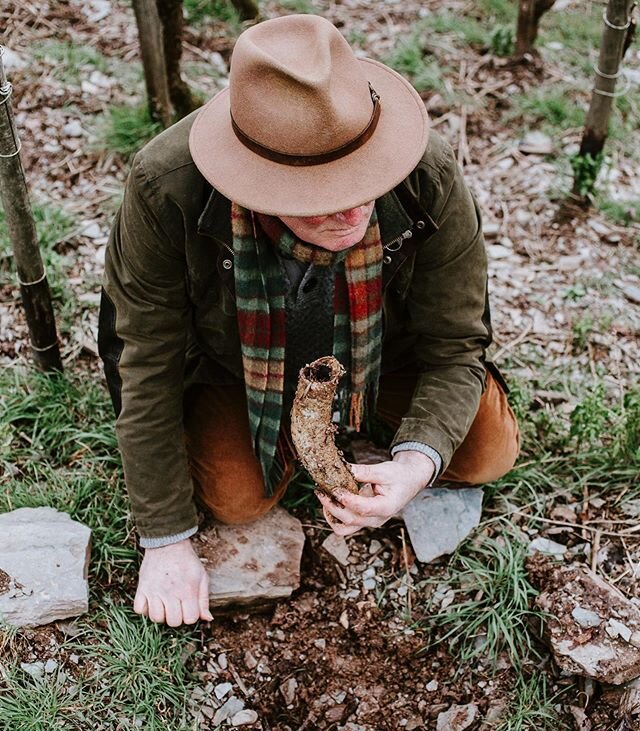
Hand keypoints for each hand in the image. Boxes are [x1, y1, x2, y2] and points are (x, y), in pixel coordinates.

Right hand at [133, 538, 213, 625]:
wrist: (168, 544)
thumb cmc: (187, 561)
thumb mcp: (201, 577)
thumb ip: (204, 600)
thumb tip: (207, 619)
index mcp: (187, 591)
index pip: (190, 619)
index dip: (191, 616)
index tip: (189, 607)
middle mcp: (170, 593)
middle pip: (173, 622)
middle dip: (176, 617)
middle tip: (176, 606)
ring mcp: (154, 592)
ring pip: (156, 618)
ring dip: (161, 614)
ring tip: (165, 604)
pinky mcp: (142, 588)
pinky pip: (139, 610)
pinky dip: (145, 610)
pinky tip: (152, 602)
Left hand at [316, 450, 434, 536]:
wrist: (408, 482)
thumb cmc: (398, 476)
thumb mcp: (383, 470)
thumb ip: (363, 471)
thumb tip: (342, 468)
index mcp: (386, 507)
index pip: (363, 508)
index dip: (347, 500)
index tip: (335, 489)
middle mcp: (377, 519)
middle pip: (350, 520)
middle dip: (332, 506)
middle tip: (321, 491)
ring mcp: (369, 522)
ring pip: (345, 528)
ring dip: (331, 515)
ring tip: (324, 497)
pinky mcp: (363, 520)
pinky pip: (345, 525)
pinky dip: (334, 516)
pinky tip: (330, 501)